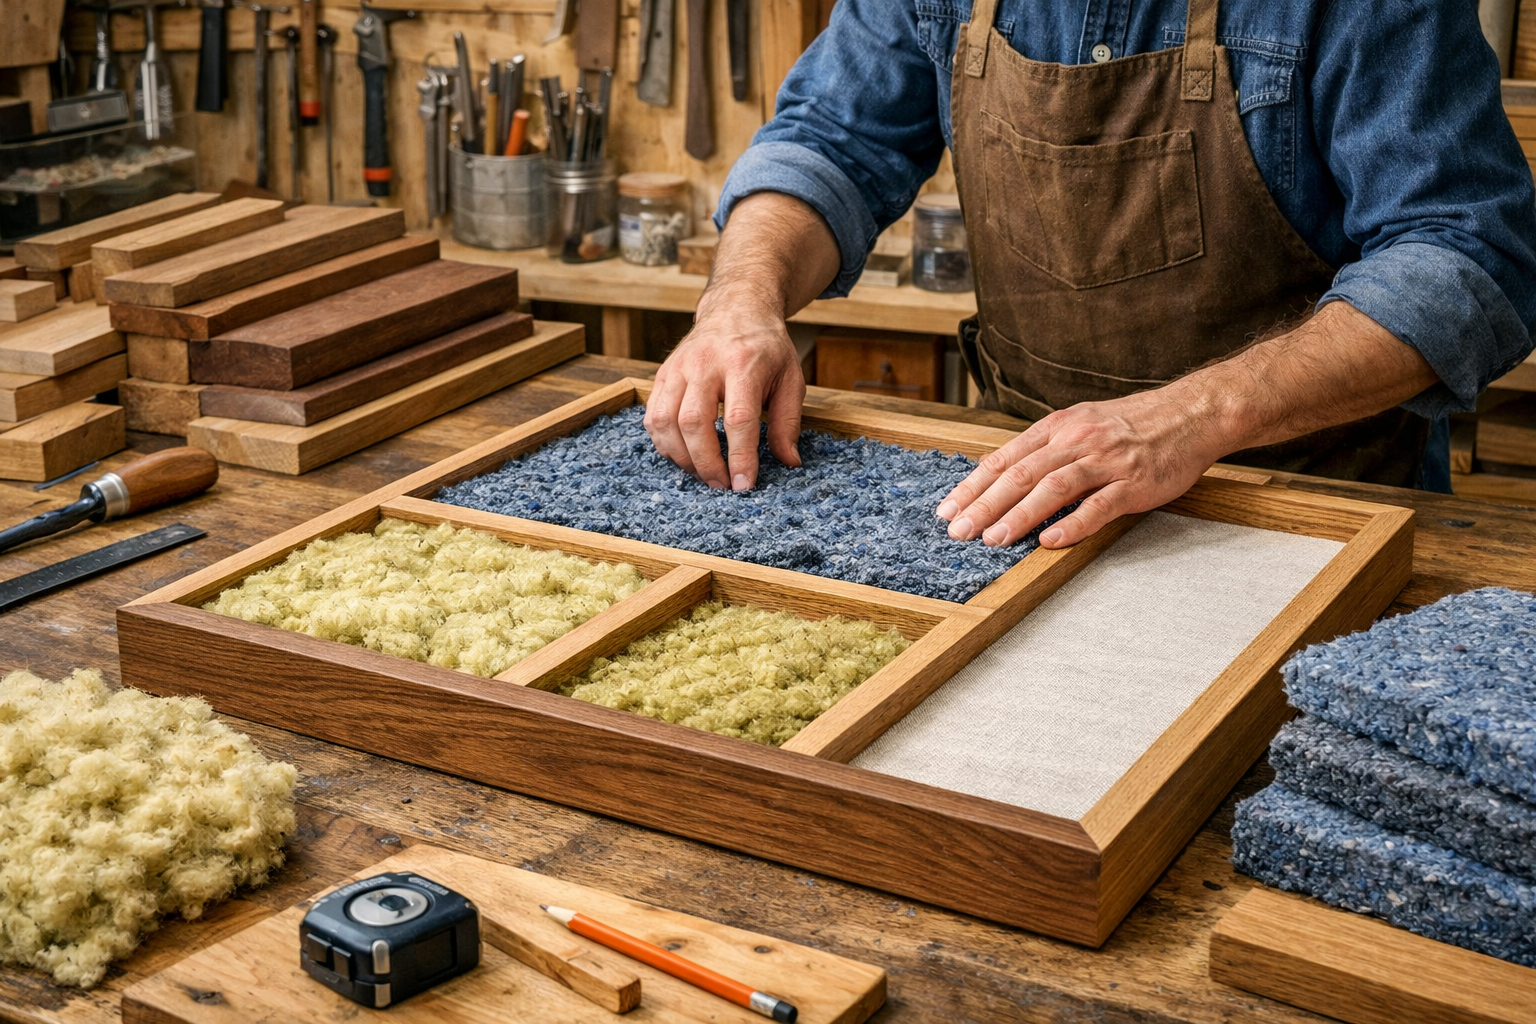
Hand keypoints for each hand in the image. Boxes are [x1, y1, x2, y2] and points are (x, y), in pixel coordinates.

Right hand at [643, 305, 805, 489]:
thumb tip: (789, 462)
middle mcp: (705, 362)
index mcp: (743, 362)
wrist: (736, 308)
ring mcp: (678, 367)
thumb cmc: (766, 348)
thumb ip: (787, 422)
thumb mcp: (790, 379)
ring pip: (666, 421)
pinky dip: (664, 444)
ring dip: (682, 457)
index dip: (740, 457)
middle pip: (694, 422)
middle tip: (722, 485)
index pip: (738, 418)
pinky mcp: (662, 374)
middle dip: (707, 462)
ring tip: (703, 473)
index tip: (744, 485)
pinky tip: (684, 455)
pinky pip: (653, 416)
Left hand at [936, 385, 1226, 548]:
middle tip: (958, 531)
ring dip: (1019, 516)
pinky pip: (1098, 505)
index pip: (1004, 458)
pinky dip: (1072, 524)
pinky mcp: (1134, 483)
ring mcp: (1105, 461)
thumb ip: (1042, 449)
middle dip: (985, 505)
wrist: (1189, 414)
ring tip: (994, 539)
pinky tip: (1049, 541)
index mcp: (1058, 428)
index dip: (973, 486)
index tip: (948, 510)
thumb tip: (997, 472)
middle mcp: (1076, 441)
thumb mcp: (1079, 424)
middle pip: (1020, 474)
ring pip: (1053, 488)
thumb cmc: (1131, 424)